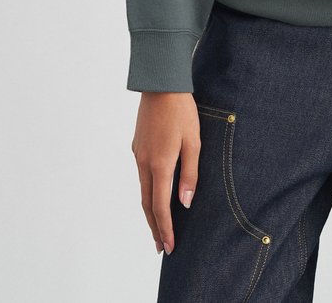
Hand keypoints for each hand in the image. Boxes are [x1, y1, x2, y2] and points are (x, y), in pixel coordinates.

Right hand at [131, 92, 200, 255]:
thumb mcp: (193, 142)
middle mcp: (144, 162)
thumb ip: (190, 174)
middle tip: (161, 246)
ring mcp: (138, 154)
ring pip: (143, 189)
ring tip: (159, 225)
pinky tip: (155, 193)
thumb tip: (185, 203)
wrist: (161, 84)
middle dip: (155, 226)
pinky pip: (141, 174)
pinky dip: (148, 191)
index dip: (166, 228)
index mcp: (159, 164)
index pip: (161, 206)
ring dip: (150, 210)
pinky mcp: (137, 145)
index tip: (170, 246)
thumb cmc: (182, 111)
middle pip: (147, 203)